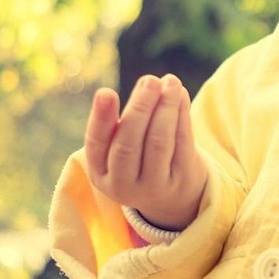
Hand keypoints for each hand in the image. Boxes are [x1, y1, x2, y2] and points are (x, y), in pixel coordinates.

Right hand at [84, 74, 207, 230]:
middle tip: (149, 81)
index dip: (101, 119)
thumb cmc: (139, 160)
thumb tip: (147, 86)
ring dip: (165, 107)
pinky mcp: (182, 180)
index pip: (97, 144)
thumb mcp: (119, 150)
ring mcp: (154, 186)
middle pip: (129, 145)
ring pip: (158, 142)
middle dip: (140, 109)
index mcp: (100, 173)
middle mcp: (123, 185)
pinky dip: (182, 115)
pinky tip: (181, 95)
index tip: (106, 92)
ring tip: (170, 81)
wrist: (171, 196)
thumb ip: (125, 122)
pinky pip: (182, 143)